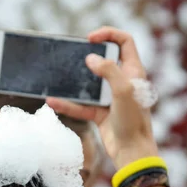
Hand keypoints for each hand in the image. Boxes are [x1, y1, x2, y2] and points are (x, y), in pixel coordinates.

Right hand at [47, 26, 157, 168]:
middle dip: (88, 55)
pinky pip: (81, 105)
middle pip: (105, 60)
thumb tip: (90, 58)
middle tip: (73, 54)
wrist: (132, 152)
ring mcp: (111, 98)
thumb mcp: (123, 91)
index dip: (108, 34)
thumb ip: (108, 70)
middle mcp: (123, 82)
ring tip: (59, 75)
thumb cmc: (133, 121)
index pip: (124, 42)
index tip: (90, 38)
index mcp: (133, 72)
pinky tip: (52, 101)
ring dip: (74, 81)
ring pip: (89, 83)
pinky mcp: (101, 113)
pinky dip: (67, 104)